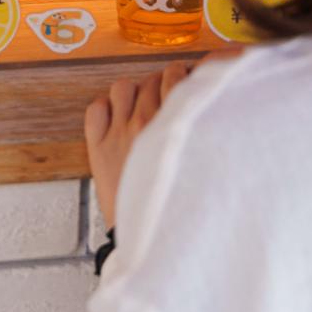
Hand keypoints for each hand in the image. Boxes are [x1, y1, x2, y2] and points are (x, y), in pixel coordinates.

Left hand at [84, 62, 191, 229]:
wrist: (149, 237)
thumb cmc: (179, 204)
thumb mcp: (204, 166)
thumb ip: (206, 135)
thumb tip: (216, 111)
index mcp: (174, 126)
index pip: (180, 78)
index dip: (190, 74)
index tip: (195, 79)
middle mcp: (145, 123)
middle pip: (155, 79)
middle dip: (166, 81)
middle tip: (172, 94)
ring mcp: (118, 133)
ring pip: (123, 87)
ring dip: (136, 90)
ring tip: (144, 104)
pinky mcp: (98, 148)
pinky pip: (96, 109)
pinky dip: (105, 107)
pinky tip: (117, 119)